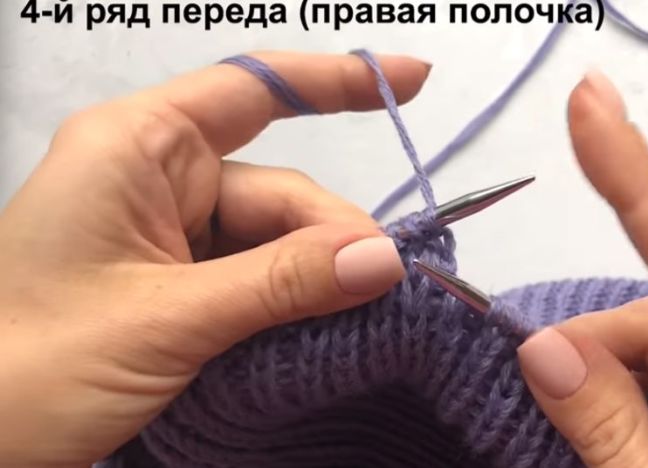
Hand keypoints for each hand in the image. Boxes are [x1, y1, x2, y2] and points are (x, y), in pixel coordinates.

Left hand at [0, 52, 429, 466]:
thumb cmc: (33, 366)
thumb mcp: (168, 319)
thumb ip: (282, 283)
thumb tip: (386, 258)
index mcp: (137, 149)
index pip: (251, 91)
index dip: (336, 80)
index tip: (414, 82)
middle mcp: (156, 177)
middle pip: (277, 191)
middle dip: (332, 240)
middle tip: (388, 292)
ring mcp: (167, 233)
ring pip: (274, 242)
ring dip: (315, 281)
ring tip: (361, 323)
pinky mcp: (176, 282)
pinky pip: (254, 278)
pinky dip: (290, 305)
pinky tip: (324, 330)